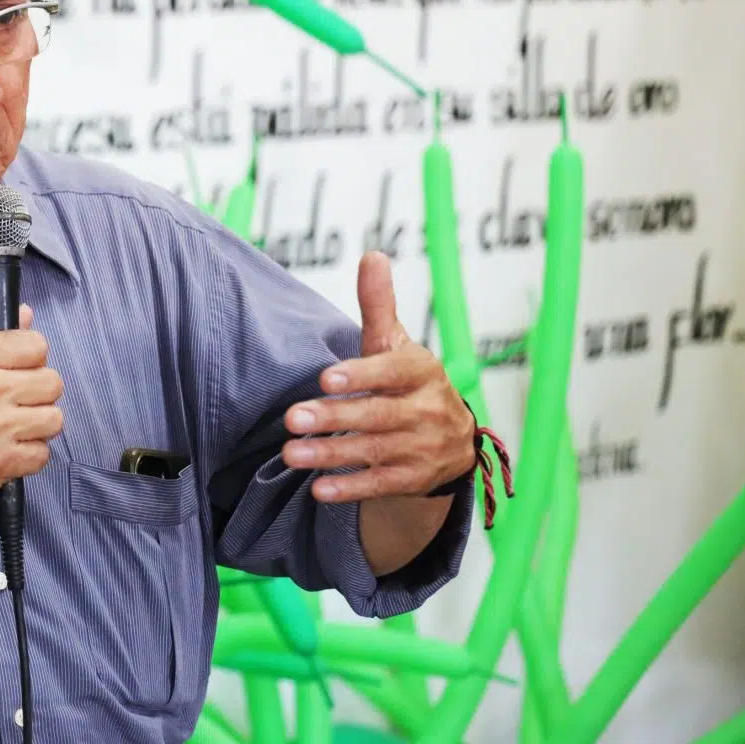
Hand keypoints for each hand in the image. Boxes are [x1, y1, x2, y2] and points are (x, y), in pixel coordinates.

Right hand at [0, 305, 64, 502]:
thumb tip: (26, 315)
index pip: (37, 345)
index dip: (30, 359)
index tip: (18, 371)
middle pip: (52, 383)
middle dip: (38, 392)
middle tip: (17, 402)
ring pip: (54, 419)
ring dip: (37, 424)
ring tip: (14, 428)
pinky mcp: (2, 462)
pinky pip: (42, 455)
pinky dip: (28, 455)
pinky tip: (8, 450)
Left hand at [281, 252, 474, 502]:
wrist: (453, 440)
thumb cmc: (409, 383)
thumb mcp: (397, 345)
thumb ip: (380, 306)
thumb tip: (371, 255)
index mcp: (421, 371)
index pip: (392, 371)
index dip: (361, 375)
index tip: (326, 377)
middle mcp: (427, 410)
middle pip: (378, 415)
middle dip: (335, 417)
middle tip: (292, 418)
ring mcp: (423, 448)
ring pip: (374, 451)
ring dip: (331, 454)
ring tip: (291, 453)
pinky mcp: (414, 479)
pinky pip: (380, 485)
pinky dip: (350, 488)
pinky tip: (318, 488)